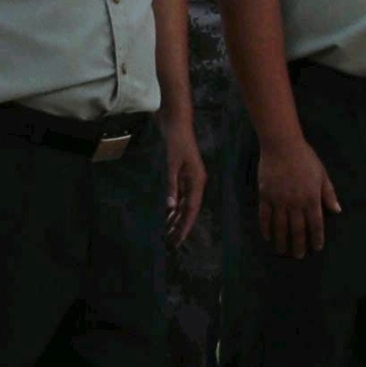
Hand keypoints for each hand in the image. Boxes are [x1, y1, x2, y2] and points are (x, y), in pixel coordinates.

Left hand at [166, 124, 209, 241]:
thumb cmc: (176, 141)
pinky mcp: (183, 175)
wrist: (177, 123)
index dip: (185, 225)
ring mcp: (190, 179)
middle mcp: (196, 182)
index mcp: (197, 181)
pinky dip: (175, 208)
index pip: (191, 208)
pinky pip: (181, 197)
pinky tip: (169, 216)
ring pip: (184, 205)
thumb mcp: (172, 164)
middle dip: (181, 226)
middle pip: (189, 210)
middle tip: (172, 243)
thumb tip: (170, 207)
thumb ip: (172, 185)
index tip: (179, 240)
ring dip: (177, 219)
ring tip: (168, 234)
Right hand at [258, 125, 338, 258]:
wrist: (282, 146)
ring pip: (280, 227)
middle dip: (299, 245)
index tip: (316, 248)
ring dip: (282, 241)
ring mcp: (279, 201)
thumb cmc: (305, 158)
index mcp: (311, 199)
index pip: (316, 224)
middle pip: (297, 229)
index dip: (316, 238)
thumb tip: (337, 211)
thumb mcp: (322, 175)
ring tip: (283, 251)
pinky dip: (266, 229)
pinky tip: (268, 238)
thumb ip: (328, 194)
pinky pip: (265, 217)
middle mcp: (296, 204)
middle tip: (299, 256)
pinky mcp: (265, 196)